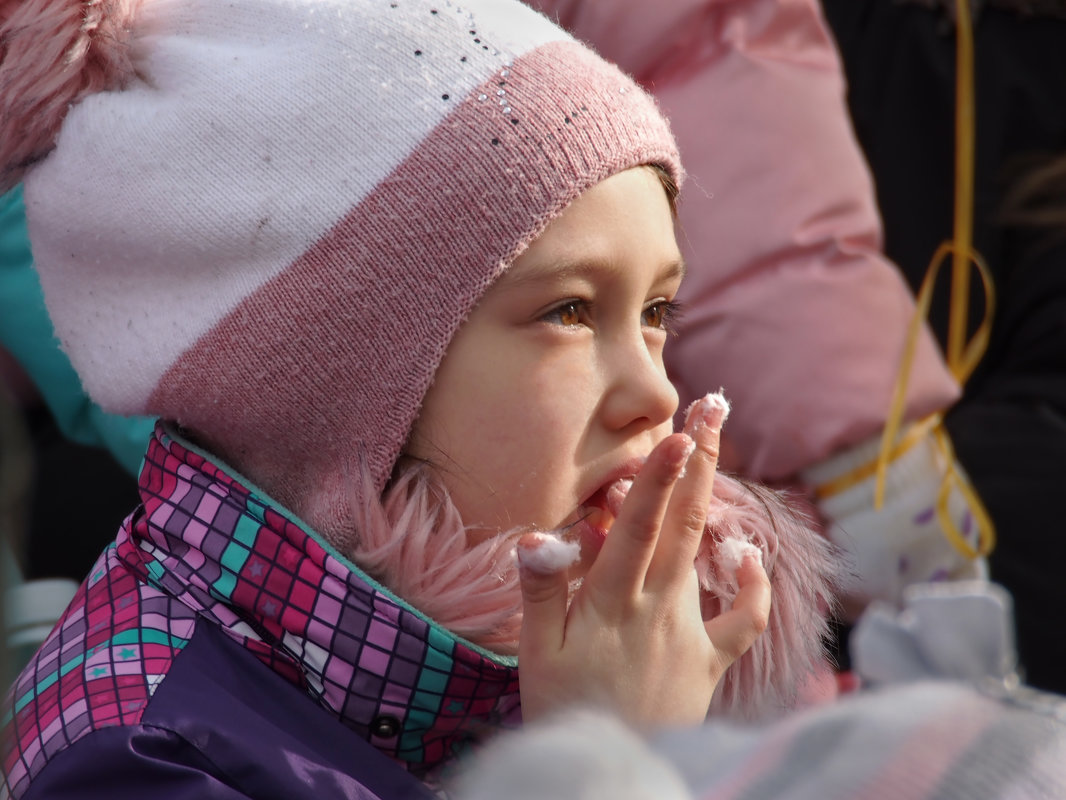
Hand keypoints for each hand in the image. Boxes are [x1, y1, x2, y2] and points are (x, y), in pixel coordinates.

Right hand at [517, 396, 770, 727]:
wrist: (613, 768)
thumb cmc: (565, 707)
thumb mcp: (535, 655)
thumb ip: (541, 593)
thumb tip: (540, 536)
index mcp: (612, 602)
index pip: (638, 528)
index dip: (658, 479)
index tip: (679, 433)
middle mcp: (657, 606)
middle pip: (682, 521)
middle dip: (698, 461)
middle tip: (711, 406)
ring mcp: (688, 631)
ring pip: (704, 550)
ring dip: (713, 494)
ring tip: (716, 444)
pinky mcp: (710, 660)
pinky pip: (743, 622)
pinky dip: (753, 585)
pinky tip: (747, 553)